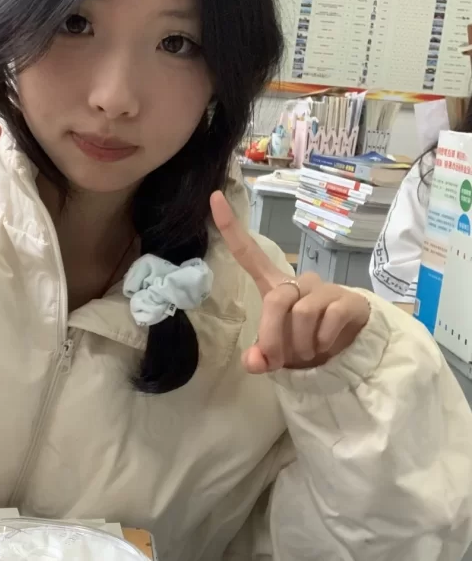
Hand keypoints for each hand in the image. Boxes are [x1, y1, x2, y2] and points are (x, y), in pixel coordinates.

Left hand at [211, 192, 371, 373]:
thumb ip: (260, 357)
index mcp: (274, 285)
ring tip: (308, 352)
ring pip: (302, 315)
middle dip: (272, 337)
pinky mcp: (347, 299)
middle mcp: (298, 280)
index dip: (231, 228)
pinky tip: (327, 344)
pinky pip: (328, 321)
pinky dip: (323, 342)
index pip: (248, 253)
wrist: (346, 349)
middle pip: (276, 300)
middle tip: (279, 360)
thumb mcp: (276, 353)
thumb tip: (255, 362)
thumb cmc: (302, 343)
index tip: (213, 197)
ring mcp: (324, 287)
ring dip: (301, 345)